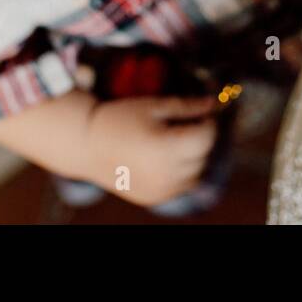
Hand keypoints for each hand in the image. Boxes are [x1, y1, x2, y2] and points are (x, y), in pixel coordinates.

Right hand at [78, 96, 217, 206]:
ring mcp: (161, 189)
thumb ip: (187, 106)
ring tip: (174, 142)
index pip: (207, 137)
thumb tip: (213, 103)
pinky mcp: (155, 198)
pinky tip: (164, 158)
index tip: (201, 113)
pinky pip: (181, 186)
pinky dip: (180, 173)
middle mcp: (166, 173)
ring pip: (196, 173)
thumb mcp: (154, 106)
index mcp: (166, 146)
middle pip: (203, 155)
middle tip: (187, 125)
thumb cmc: (121, 119)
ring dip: (194, 158)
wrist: (88, 146)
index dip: (208, 122)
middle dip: (201, 138)